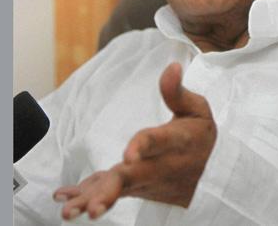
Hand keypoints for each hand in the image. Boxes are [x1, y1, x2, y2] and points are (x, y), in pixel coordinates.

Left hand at [53, 62, 216, 220]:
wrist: (212, 177)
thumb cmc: (201, 137)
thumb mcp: (198, 111)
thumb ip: (177, 92)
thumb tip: (172, 66)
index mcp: (173, 142)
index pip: (156, 143)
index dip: (142, 147)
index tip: (129, 155)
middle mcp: (157, 166)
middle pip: (131, 178)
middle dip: (109, 192)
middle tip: (91, 209)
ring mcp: (144, 181)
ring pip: (117, 191)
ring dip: (93, 200)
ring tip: (68, 212)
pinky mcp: (134, 188)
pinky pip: (110, 192)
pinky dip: (86, 196)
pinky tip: (64, 200)